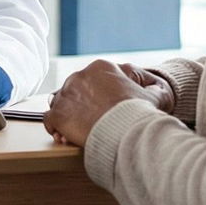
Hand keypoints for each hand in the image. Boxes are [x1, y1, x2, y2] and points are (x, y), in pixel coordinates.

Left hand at [44, 60, 172, 148]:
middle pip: (75, 91)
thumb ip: (152, 88)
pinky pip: (50, 119)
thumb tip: (155, 89)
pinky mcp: (59, 113)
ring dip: (68, 117)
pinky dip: (56, 128)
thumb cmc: (141, 114)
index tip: (102, 110)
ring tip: (77, 132)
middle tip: (91, 124)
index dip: (96, 97)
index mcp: (101, 67)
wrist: (129, 130)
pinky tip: (64, 136)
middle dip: (81, 107)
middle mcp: (80, 76)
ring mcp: (67, 94)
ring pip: (60, 103)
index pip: (92, 80)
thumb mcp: (154, 95)